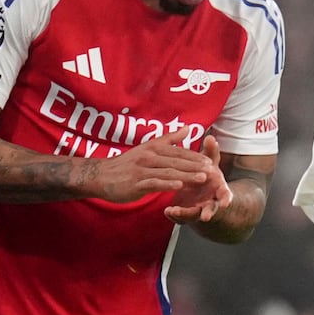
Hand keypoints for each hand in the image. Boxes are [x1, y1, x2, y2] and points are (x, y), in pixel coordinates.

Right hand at [95, 127, 211, 202]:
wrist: (101, 175)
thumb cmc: (126, 164)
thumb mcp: (148, 148)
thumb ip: (169, 139)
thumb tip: (188, 128)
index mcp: (154, 148)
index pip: (179, 152)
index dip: (195, 157)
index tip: (211, 162)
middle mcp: (149, 157)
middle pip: (176, 161)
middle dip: (196, 166)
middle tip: (213, 171)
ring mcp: (142, 170)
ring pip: (168, 172)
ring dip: (187, 175)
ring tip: (202, 178)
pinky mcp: (136, 183)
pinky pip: (154, 183)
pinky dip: (167, 184)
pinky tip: (179, 186)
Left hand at [164, 134, 233, 224]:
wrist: (201, 194)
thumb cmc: (207, 176)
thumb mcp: (210, 164)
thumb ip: (211, 152)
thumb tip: (210, 137)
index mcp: (219, 190)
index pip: (225, 195)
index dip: (226, 198)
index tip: (225, 202)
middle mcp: (211, 202)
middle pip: (212, 209)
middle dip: (209, 213)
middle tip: (206, 216)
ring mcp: (198, 210)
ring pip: (193, 215)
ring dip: (185, 214)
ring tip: (174, 210)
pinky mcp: (186, 215)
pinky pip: (181, 217)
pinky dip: (175, 214)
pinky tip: (167, 210)